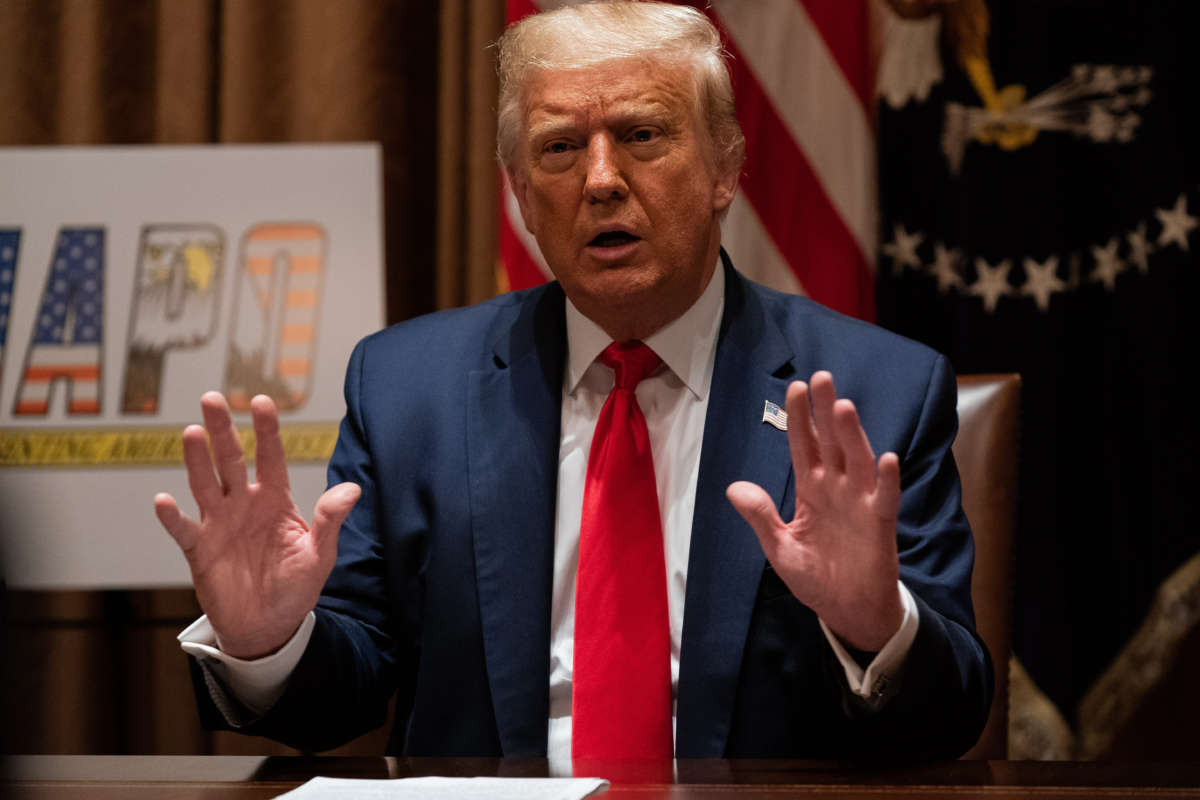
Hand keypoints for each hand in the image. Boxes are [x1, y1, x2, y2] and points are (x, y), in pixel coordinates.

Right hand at [155, 392, 359, 659]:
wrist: (268, 626)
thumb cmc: (296, 587)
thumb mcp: (320, 554)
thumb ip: (330, 520)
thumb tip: (353, 488)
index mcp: (275, 500)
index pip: (271, 457)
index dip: (266, 430)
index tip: (261, 401)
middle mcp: (244, 504)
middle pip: (230, 460)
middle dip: (222, 430)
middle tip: (213, 399)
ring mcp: (219, 523)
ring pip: (205, 484)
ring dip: (197, 460)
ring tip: (191, 432)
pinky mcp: (199, 548)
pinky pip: (182, 529)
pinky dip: (171, 516)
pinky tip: (164, 499)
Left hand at [726, 372, 903, 651]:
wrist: (847, 610)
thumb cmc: (816, 576)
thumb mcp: (779, 548)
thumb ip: (761, 516)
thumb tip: (733, 488)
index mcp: (812, 490)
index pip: (804, 446)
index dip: (799, 419)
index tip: (795, 388)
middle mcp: (838, 489)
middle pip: (831, 443)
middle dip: (825, 412)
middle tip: (821, 378)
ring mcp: (860, 503)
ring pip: (857, 461)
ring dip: (852, 435)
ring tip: (844, 407)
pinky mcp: (879, 525)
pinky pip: (884, 498)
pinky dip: (886, 480)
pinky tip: (886, 459)